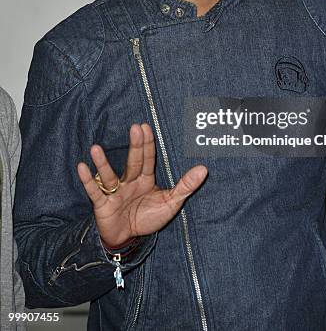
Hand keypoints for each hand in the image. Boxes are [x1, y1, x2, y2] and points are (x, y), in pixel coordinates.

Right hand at [77, 123, 207, 247]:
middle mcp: (129, 182)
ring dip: (102, 163)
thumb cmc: (147, 217)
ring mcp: (115, 192)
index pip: (148, 159)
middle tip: (135, 127)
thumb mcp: (170, 203)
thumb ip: (185, 186)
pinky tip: (82, 167)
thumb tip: (204, 169)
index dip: (148, 144)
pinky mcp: (102, 205)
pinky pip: (95, 191)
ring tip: (96, 148)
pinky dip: (88, 181)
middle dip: (135, 146)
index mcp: (145, 179)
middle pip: (132, 162)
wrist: (127, 239)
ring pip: (109, 175)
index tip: (146, 127)